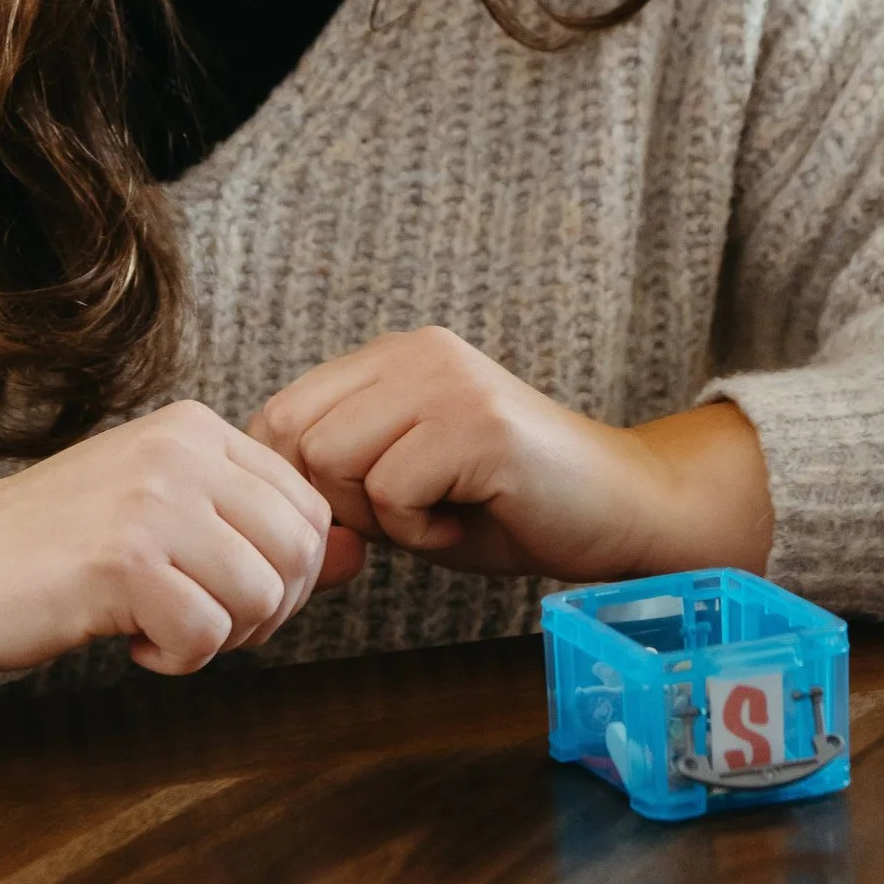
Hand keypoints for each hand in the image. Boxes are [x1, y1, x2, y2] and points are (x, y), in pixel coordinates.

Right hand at [0, 399, 354, 678]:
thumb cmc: (63, 550)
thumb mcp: (171, 521)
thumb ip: (258, 532)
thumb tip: (352, 557)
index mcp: (197, 429)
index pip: (308, 507)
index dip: (288, 574)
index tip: (230, 597)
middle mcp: (180, 449)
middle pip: (298, 552)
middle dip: (267, 612)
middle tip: (204, 626)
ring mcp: (151, 498)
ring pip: (261, 594)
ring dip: (221, 639)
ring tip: (162, 630)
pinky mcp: (121, 557)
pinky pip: (206, 631)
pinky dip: (178, 657)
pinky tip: (131, 642)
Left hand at [251, 328, 771, 581]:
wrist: (620, 511)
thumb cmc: (508, 506)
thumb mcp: (406, 481)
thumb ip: (340, 477)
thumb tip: (262, 504)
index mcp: (393, 357)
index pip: (280, 411)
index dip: (292, 482)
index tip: (349, 520)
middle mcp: (416, 352)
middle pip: (294, 435)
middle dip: (334, 500)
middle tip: (401, 519)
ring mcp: (449, 382)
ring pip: (334, 461)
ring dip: (378, 515)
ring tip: (439, 512)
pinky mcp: (477, 424)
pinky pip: (391, 492)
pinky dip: (418, 531)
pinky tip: (466, 519)